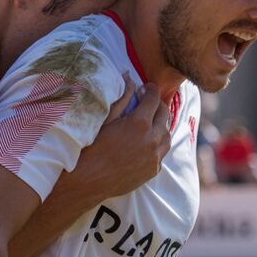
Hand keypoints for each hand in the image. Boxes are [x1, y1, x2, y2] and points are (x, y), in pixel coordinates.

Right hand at [71, 75, 170, 199]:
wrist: (89, 179)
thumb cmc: (92, 146)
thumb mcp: (106, 119)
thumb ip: (121, 97)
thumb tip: (128, 77)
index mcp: (139, 123)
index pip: (153, 98)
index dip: (150, 89)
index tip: (146, 88)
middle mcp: (152, 139)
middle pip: (164, 114)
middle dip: (157, 104)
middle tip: (148, 102)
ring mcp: (155, 156)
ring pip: (167, 134)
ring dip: (160, 125)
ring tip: (150, 122)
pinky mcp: (153, 170)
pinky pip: (162, 152)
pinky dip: (157, 144)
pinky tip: (146, 142)